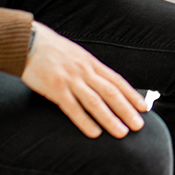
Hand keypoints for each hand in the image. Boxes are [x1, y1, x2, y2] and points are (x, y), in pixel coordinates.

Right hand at [20, 22, 146, 138]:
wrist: (29, 41)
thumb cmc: (53, 51)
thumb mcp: (77, 56)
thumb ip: (90, 70)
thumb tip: (105, 84)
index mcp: (92, 63)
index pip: (117, 81)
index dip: (132, 95)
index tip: (144, 108)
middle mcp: (85, 70)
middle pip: (111, 92)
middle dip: (127, 110)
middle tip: (139, 126)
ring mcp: (71, 79)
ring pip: (95, 101)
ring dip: (110, 118)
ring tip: (122, 132)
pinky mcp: (55, 87)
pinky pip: (72, 107)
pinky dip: (85, 121)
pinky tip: (94, 133)